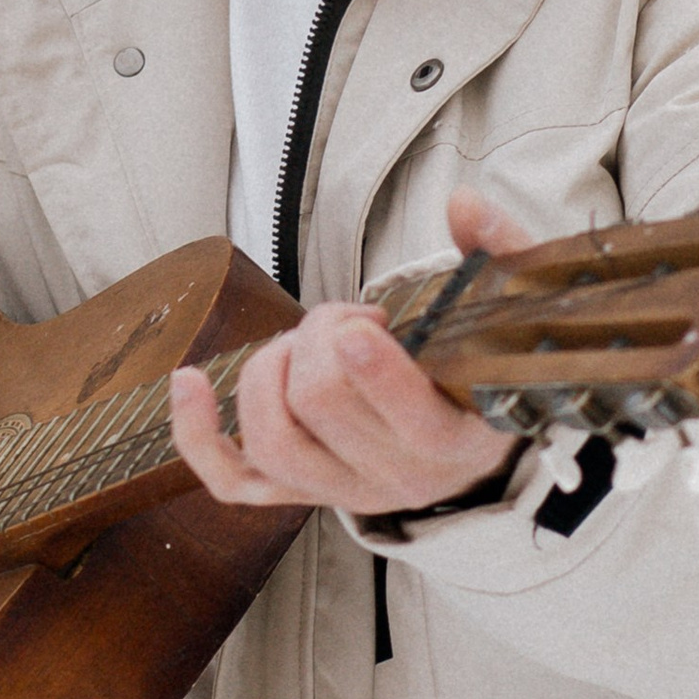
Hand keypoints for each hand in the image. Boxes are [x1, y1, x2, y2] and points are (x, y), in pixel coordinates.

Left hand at [169, 191, 533, 521]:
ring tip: (299, 339)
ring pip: (274, 442)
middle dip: (320, 338)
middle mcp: (398, 478)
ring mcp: (341, 491)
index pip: (412, 421)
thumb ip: (498, 249)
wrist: (467, 444)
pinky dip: (198, 436)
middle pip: (326, 407)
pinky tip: (188, 382)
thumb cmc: (482, 369)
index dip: (377, 372)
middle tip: (344, 317)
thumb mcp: (509, 310)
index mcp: (456, 440)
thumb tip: (465, 205)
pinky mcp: (297, 492)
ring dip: (270, 370)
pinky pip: (233, 481)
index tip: (358, 325)